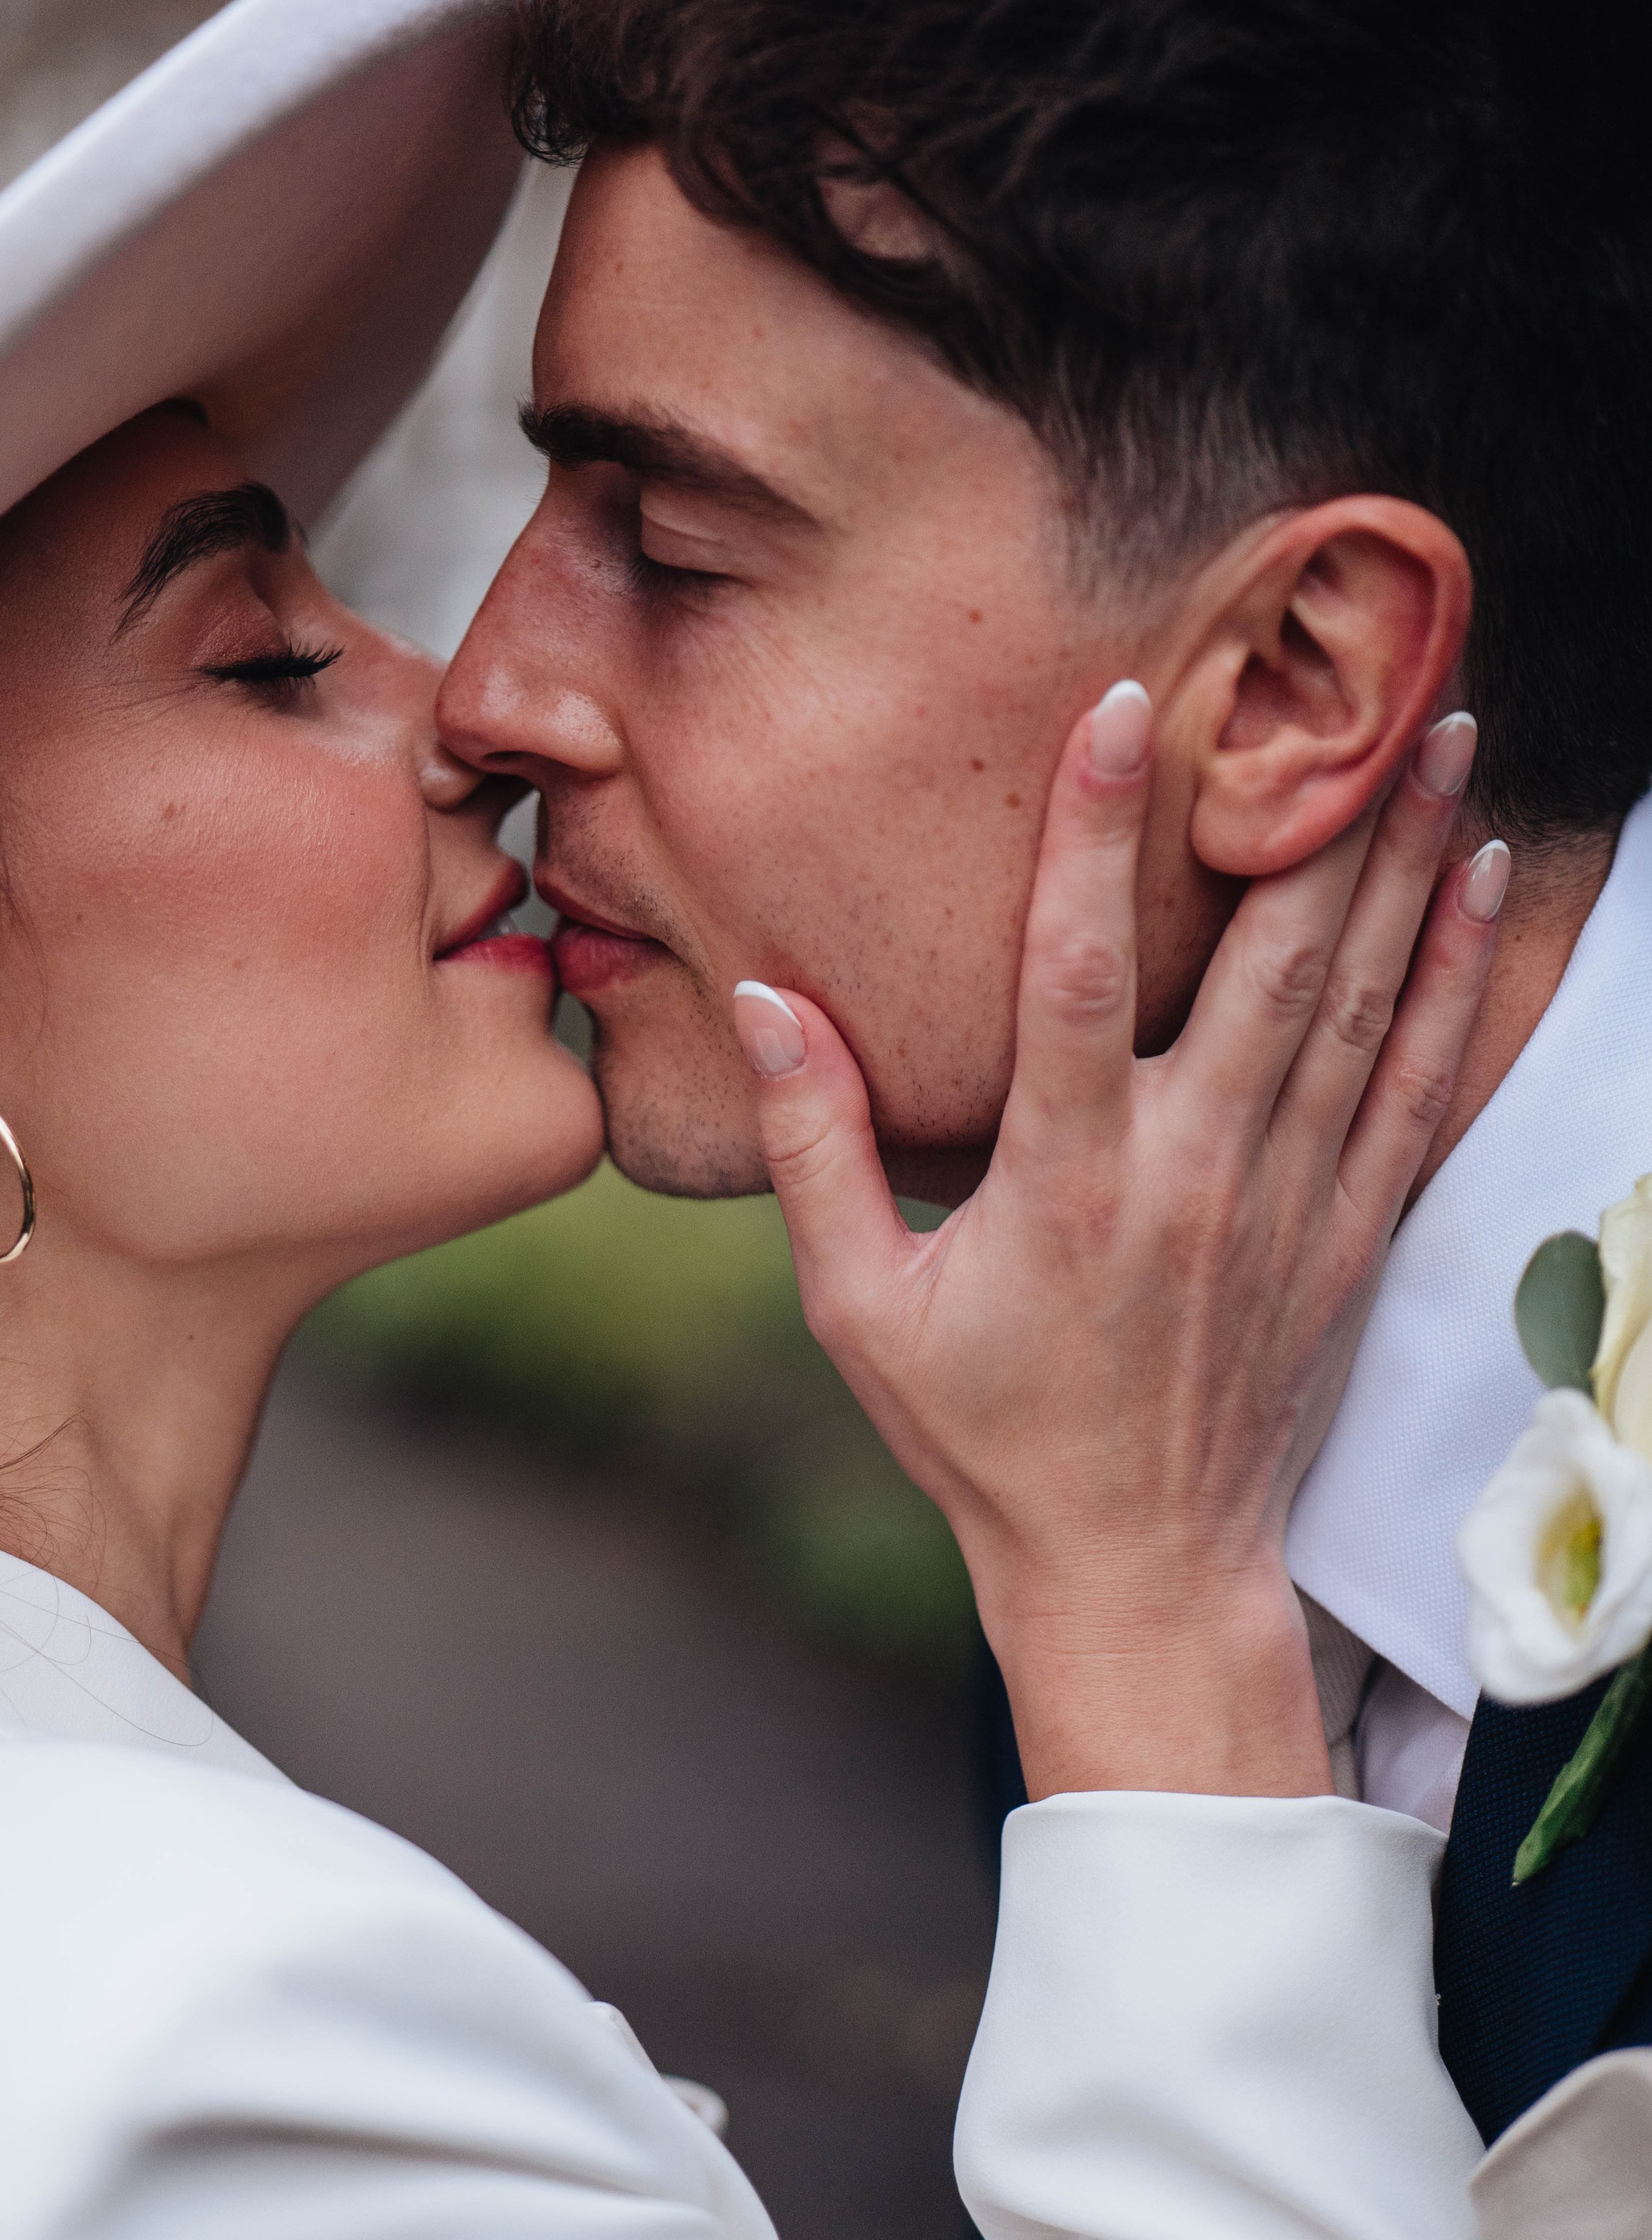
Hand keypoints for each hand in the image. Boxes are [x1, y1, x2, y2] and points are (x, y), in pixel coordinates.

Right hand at [731, 685, 1504, 1799]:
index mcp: (1065, 1185)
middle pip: (1272, 961)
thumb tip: (760, 997)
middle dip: (1321, 809)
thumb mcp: (858, 1306)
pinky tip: (1478, 887)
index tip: (1128, 703)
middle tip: (1363, 676)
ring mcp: (1285, 1202)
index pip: (1078, 974)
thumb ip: (817, 1145)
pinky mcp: (1343, 1233)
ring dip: (1404, 863)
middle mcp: (1192, 1174)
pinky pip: (1415, 1085)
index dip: (1096, 833)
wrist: (1136, 1564)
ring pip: (1360, 1003)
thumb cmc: (984, 1434)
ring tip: (1441, 731)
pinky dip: (1452, 980)